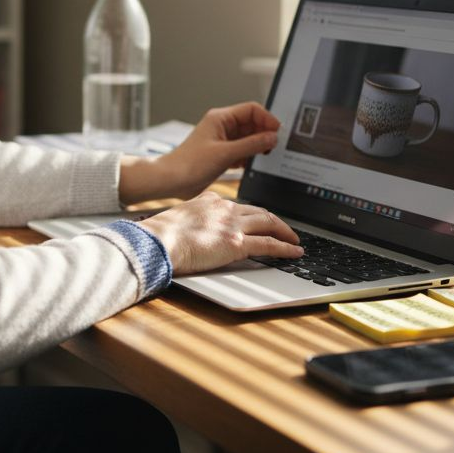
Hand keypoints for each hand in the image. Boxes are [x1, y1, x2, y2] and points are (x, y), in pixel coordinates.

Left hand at [119, 102, 280, 203]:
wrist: (171, 180)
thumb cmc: (190, 164)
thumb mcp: (226, 153)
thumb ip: (252, 145)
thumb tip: (272, 138)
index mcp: (220, 118)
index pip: (251, 110)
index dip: (267, 119)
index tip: (277, 131)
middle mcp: (221, 126)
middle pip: (252, 123)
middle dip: (264, 134)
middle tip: (274, 147)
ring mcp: (222, 140)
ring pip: (248, 138)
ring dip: (257, 146)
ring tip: (263, 156)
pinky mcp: (221, 154)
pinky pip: (241, 150)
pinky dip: (248, 156)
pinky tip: (248, 164)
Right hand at [137, 189, 301, 274]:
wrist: (158, 240)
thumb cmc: (160, 235)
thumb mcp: (178, 220)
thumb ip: (191, 223)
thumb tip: (191, 235)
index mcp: (209, 200)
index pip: (239, 205)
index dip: (252, 213)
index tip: (259, 219)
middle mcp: (224, 208)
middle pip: (259, 211)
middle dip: (275, 221)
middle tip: (285, 229)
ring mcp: (232, 224)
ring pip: (269, 224)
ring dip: (286, 232)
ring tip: (295, 241)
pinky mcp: (236, 242)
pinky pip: (269, 245)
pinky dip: (286, 248)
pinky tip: (295, 252)